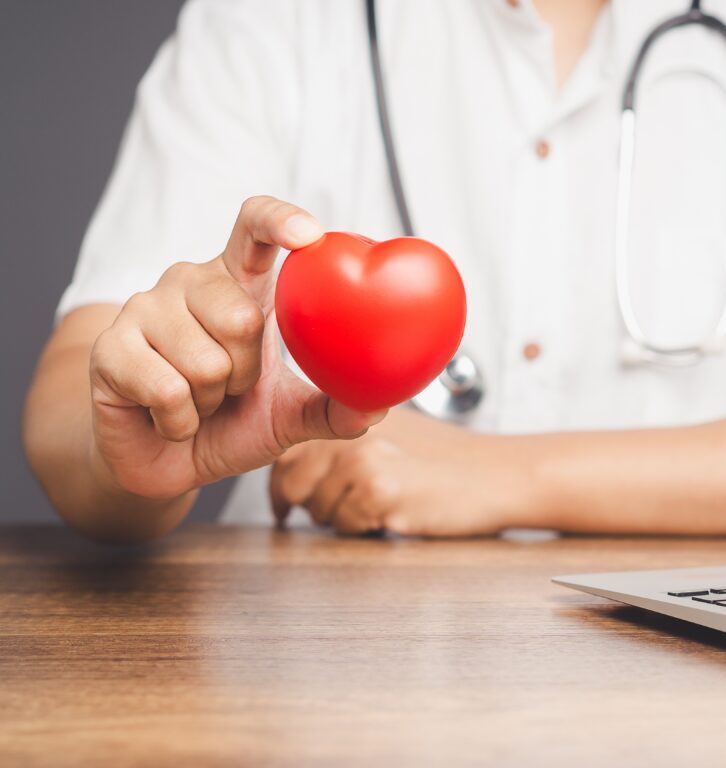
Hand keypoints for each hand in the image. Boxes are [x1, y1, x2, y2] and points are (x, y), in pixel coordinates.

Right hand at [89, 196, 383, 499]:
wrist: (165, 461)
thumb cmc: (232, 422)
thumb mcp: (292, 416)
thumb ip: (336, 408)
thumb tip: (381, 403)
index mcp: (238, 283)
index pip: (254, 226)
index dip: (279, 220)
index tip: (310, 236)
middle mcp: (189, 282)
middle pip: (240, 315)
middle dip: (246, 372)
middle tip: (231, 387)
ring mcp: (143, 309)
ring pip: (205, 359)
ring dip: (211, 400)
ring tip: (199, 401)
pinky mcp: (109, 348)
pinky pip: (167, 389)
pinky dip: (180, 420)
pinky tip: (170, 418)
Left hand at [270, 409, 533, 535]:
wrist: (497, 474)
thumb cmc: (450, 459)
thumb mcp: (392, 433)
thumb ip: (344, 440)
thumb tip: (295, 469)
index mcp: (351, 411)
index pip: (288, 449)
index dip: (285, 480)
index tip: (287, 499)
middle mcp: (350, 430)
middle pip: (291, 481)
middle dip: (306, 504)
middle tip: (335, 510)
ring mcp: (362, 459)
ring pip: (318, 509)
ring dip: (340, 518)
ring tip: (378, 506)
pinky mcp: (378, 491)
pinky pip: (345, 525)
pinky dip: (364, 528)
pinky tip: (393, 513)